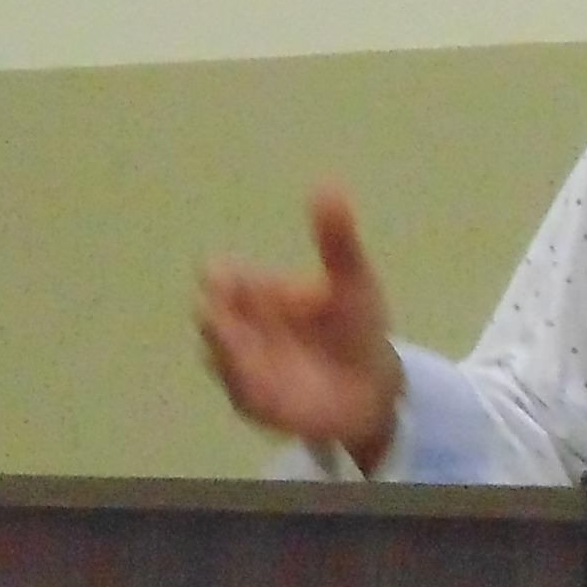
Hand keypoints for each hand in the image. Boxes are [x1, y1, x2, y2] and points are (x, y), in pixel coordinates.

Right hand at [196, 184, 405, 469]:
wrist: (372, 386)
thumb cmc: (353, 327)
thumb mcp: (351, 280)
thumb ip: (336, 239)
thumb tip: (329, 182)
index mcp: (256, 291)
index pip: (224, 277)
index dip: (219, 275)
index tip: (218, 272)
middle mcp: (241, 327)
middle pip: (215, 317)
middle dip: (215, 314)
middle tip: (217, 307)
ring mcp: (244, 367)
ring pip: (222, 358)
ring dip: (224, 352)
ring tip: (228, 341)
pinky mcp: (255, 403)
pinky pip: (243, 396)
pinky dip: (246, 389)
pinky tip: (256, 382)